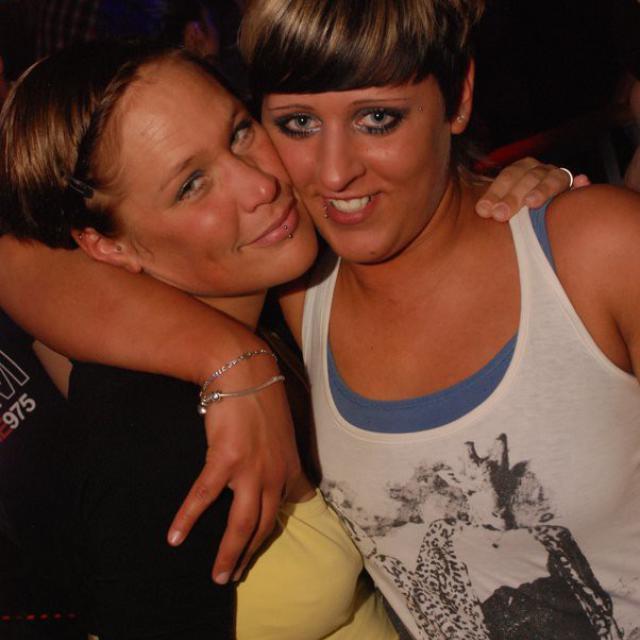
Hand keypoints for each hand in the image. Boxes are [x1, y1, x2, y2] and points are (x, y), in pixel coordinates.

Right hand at [167, 359, 299, 584]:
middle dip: (248, 555)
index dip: (268, 535)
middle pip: (263, 526)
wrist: (244, 372)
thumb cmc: (261, 398)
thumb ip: (282, 457)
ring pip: (242, 524)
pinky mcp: (226, 460)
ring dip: (228, 553)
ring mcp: (252, 469)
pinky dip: (188, 519)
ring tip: (217, 576)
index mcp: (289, 467)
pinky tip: (175, 537)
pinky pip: (205, 497)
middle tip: (232, 576)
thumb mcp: (282, 431)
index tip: (255, 550)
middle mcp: (275, 474)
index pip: (282, 511)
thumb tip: (284, 476)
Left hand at [475, 157, 589, 220]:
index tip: (483, 210)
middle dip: (513, 196)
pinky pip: (581, 184)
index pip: (508, 176)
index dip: (495, 192)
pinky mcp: (577, 187)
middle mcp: (540, 170)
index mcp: (521, 170)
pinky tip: (581, 183)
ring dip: (542, 189)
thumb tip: (481, 210)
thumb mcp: (500, 203)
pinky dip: (582, 183)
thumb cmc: (513, 209)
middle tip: (500, 215)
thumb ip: (492, 204)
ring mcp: (558, 178)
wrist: (547, 213)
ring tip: (531, 203)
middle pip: (528, 178)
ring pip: (553, 178)